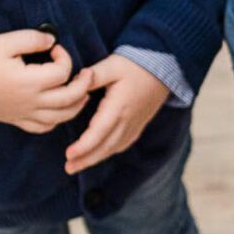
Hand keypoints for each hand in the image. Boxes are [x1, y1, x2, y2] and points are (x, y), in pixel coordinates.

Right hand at [0, 29, 92, 131]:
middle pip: (70, 98)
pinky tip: (61, 108)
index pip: (62, 73)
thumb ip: (32, 38)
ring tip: (83, 92)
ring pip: (62, 117)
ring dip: (78, 104)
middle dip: (84, 84)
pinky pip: (45, 127)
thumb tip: (52, 40)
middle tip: (87, 73)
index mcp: (29, 81)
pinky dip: (58, 119)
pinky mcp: (18, 121)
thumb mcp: (4, 42)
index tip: (55, 48)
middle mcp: (31, 102)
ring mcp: (25, 114)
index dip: (64, 57)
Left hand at [63, 55, 170, 173]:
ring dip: (95, 159)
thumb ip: (93, 75)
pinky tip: (99, 155)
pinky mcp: (138, 125)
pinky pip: (122, 144)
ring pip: (113, 148)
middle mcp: (127, 121)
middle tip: (68, 168)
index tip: (68, 155)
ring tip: (77, 166)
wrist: (164, 67)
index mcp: (118, 107)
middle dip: (85, 159)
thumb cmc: (136, 64)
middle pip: (104, 146)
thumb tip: (75, 81)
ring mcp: (134, 125)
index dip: (84, 146)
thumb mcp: (113, 65)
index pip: (99, 132)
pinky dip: (109, 152)